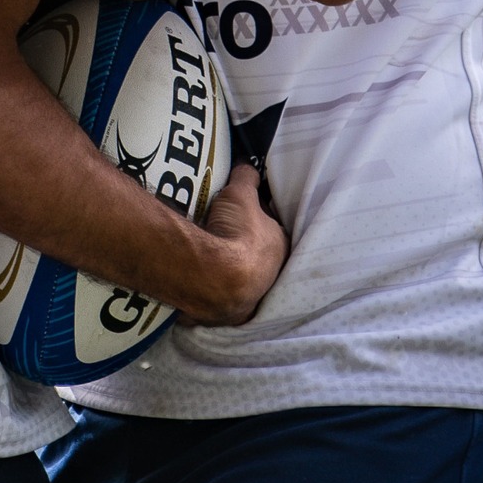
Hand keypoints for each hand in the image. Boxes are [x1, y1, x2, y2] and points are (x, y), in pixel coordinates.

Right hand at [182, 163, 288, 326]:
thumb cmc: (236, 232)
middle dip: (245, 250)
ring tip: (209, 259)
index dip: (257, 221)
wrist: (213, 275)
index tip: (241, 215)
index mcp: (282, 248)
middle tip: (223, 237)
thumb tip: (248, 166)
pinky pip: (221, 300)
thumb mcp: (240, 194)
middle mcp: (273, 277)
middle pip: (259, 258)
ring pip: (243, 283)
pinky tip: (200, 283)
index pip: (272, 231)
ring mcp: (252, 300)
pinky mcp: (229, 315)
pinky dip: (213, 293)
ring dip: (230, 273)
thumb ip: (247, 178)